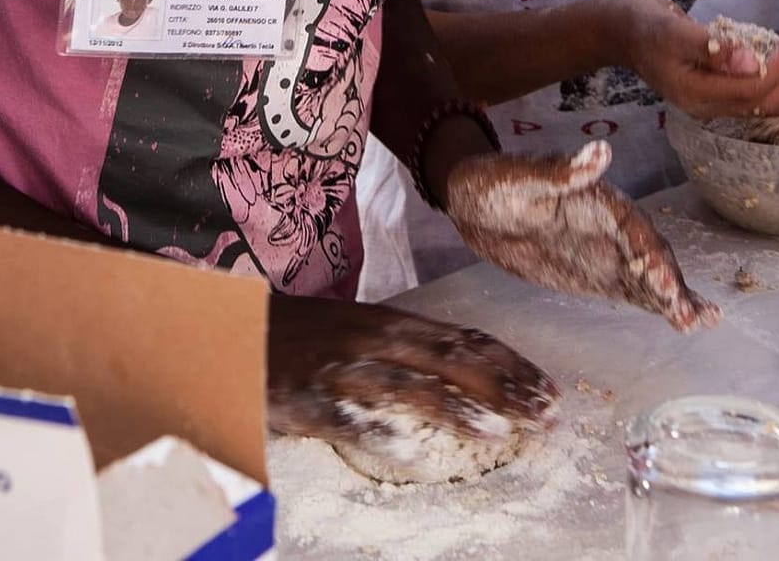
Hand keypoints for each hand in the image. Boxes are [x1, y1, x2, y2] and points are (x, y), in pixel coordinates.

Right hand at [267, 294, 557, 482]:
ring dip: (459, 410)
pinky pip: (352, 421)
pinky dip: (384, 438)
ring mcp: (342, 368)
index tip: (548, 387)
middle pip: (451, 359)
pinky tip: (413, 458)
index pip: (463, 338)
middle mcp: (372, 339)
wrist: (230, 330)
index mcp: (388, 321)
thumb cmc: (299, 334)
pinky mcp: (309, 399)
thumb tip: (463, 369)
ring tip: (500, 431)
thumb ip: (405, 347)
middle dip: (505, 386)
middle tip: (546, 413)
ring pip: (410, 388)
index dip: (511, 363)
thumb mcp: (358, 329)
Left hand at [445, 142, 719, 331]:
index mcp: (596, 199)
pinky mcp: (596, 274)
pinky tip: (684, 321)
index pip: (631, 227)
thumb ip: (558, 171)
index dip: (648, 254)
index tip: (661, 281)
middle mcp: (609, 226)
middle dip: (669, 284)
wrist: (472, 204)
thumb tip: (599, 151)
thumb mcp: (517, 175)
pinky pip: (632, 289)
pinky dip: (658, 304)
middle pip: (649, 254)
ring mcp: (605, 252)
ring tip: (699, 322)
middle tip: (686, 315)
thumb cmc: (492, 182)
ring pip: (649, 275)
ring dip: (674, 297)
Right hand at [616, 0, 778, 120]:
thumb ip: (710, 47)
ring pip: (769, 102)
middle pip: (768, 105)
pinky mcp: (723, 88)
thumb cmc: (642, 26)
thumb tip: (752, 62)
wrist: (621, 30)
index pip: (753, 93)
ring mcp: (716, 100)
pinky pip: (763, 91)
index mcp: (696, 96)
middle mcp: (709, 106)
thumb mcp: (670, 30)